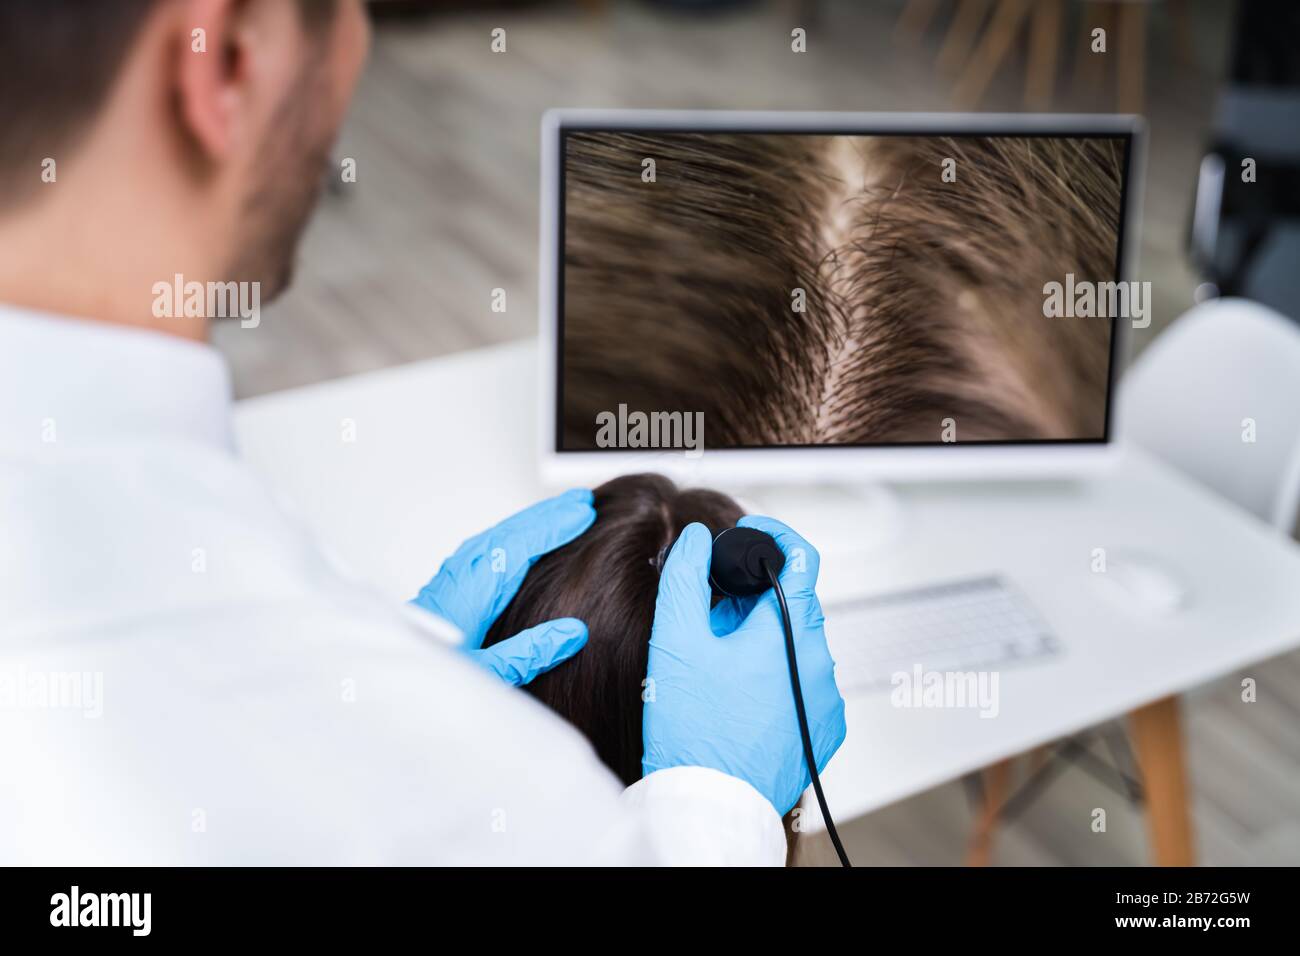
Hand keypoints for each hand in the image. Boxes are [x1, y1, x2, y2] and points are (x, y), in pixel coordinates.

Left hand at [412, 489, 595, 685]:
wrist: (392, 677)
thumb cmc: (432, 674)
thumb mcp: (487, 673)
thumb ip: (529, 653)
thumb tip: (573, 633)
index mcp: (471, 591)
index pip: (519, 546)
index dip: (553, 527)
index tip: (581, 513)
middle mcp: (462, 575)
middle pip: (510, 532)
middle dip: (548, 514)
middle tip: (581, 501)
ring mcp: (455, 576)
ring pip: (498, 536)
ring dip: (531, 521)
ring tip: (561, 512)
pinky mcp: (452, 584)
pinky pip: (488, 547)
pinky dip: (513, 534)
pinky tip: (524, 537)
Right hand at [641, 516, 845, 814]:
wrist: (711, 808)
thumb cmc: (694, 732)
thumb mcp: (676, 642)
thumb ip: (683, 577)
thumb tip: (695, 540)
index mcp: (792, 631)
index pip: (800, 555)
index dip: (771, 534)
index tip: (746, 535)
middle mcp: (821, 663)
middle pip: (792, 603)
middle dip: (753, 599)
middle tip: (710, 616)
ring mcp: (826, 700)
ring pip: (796, 644)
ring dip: (763, 640)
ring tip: (719, 666)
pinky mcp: (824, 730)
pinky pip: (802, 683)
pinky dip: (774, 677)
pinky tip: (738, 698)